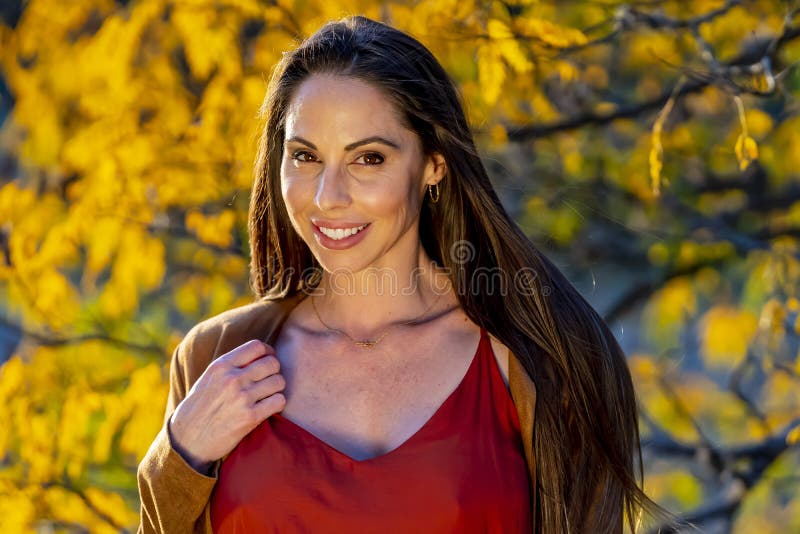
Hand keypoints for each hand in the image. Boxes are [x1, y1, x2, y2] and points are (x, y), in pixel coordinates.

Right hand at [168, 340, 286, 472]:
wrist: (187, 440)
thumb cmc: (199, 408)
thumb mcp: (209, 379)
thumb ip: (231, 366)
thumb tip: (259, 355)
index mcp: (221, 365)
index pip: (257, 347)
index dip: (268, 352)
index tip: (268, 361)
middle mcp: (232, 378)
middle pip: (272, 363)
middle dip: (275, 371)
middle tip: (269, 381)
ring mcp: (242, 397)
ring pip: (278, 382)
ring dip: (277, 389)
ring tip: (268, 395)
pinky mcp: (250, 417)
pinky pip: (279, 401)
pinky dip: (277, 404)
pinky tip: (268, 408)